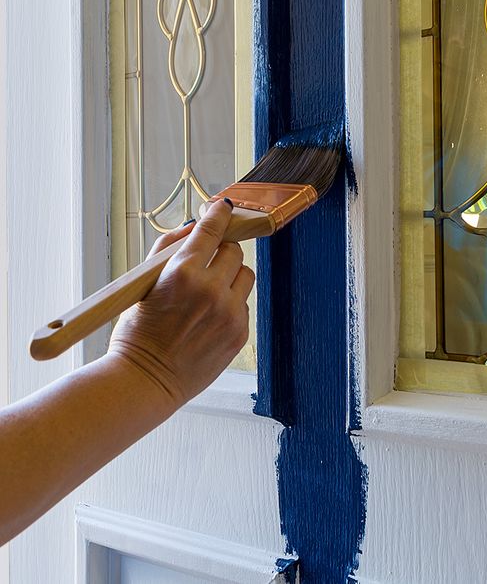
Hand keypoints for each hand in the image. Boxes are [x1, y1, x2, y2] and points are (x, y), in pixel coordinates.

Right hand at [109, 199, 254, 407]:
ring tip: (209, 293)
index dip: (219, 215)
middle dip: (221, 252)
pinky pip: (244, 304)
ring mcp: (229, 313)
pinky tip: (209, 317)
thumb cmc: (137, 332)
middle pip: (234, 251)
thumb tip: (194, 227)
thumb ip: (169, 250)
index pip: (212, 230)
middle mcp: (211, 290)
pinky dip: (231, 303)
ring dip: (230, 277)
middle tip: (206, 263)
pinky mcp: (239, 333)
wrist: (145, 380)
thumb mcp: (143, 283)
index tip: (223, 208)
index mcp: (182, 273)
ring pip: (245, 275)